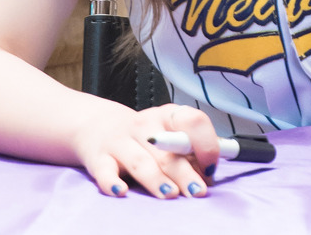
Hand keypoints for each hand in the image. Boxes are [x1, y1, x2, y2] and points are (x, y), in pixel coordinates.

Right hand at [72, 100, 218, 198]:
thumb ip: (188, 152)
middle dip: (184, 171)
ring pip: (140, 161)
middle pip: (167, 149)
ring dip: (156, 178)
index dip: (205, 143)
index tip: (211, 168)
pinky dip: (112, 182)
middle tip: (197, 191)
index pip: (192, 121)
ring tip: (170, 194)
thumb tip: (209, 176)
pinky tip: (122, 191)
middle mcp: (144, 125)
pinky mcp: (99, 158)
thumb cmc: (146, 138)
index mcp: (168, 116)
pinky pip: (105, 171)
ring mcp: (120, 141)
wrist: (99, 126)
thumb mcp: (168, 134)